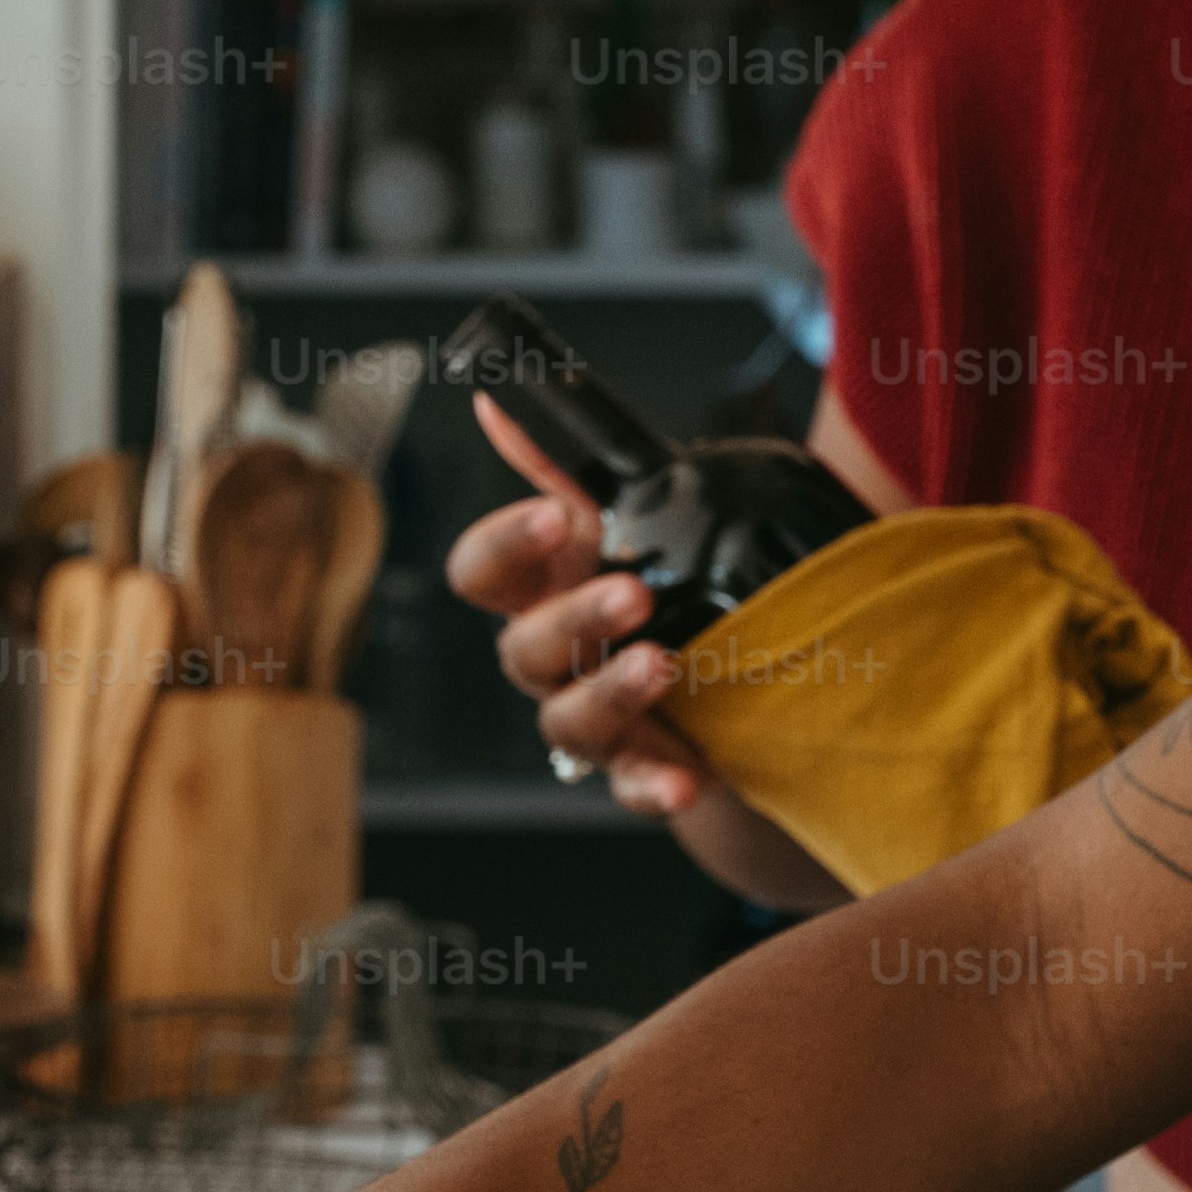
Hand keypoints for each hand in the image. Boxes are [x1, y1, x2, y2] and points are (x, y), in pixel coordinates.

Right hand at [448, 396, 717, 811]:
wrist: (711, 691)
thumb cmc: (650, 596)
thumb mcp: (613, 526)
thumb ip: (560, 471)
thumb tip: (498, 404)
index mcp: (537, 592)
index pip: (480, 571)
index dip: (503, 544)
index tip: (552, 516)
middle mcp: (548, 660)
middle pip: (522, 647)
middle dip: (574, 617)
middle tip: (632, 593)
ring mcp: (588, 722)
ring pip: (568, 719)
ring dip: (611, 691)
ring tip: (663, 666)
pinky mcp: (636, 770)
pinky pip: (629, 787)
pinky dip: (653, 785)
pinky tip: (684, 778)